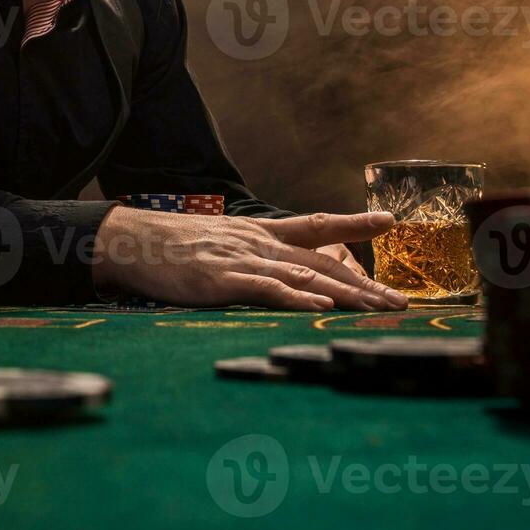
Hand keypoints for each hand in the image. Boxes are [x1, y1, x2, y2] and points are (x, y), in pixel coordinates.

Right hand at [91, 208, 407, 310]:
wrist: (128, 240)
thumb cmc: (169, 246)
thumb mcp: (217, 240)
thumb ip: (248, 252)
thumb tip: (274, 268)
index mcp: (258, 232)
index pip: (316, 224)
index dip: (353, 223)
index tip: (388, 221)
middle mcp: (258, 242)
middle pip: (323, 261)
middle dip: (366, 284)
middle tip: (401, 301)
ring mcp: (241, 260)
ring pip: (306, 276)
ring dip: (348, 295)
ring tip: (380, 308)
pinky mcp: (221, 280)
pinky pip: (266, 289)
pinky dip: (297, 299)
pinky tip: (320, 308)